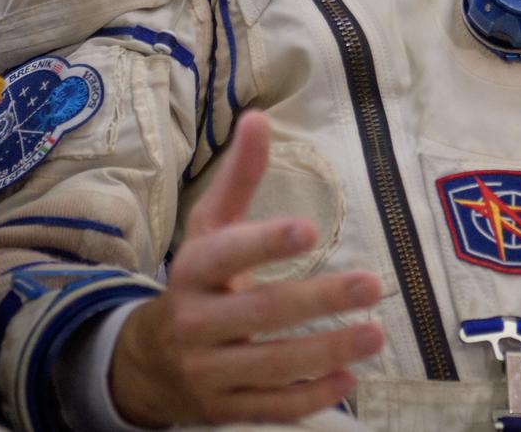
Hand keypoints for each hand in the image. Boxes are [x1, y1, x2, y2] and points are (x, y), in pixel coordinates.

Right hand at [111, 110, 384, 426]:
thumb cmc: (196, 279)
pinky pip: (270, 407)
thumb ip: (239, 177)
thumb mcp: (209, 226)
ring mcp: (209, 371)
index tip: (308, 229)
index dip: (264, 242)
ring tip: (375, 332)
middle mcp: (196, 322)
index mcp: (193, 271)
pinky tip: (348, 379)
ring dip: (326, 350)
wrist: (145, 363)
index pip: (226, 254)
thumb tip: (258, 117)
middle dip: (316, 300)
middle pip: (259, 312)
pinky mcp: (225, 409)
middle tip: (370, 284)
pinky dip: (310, 398)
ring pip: (271, 365)